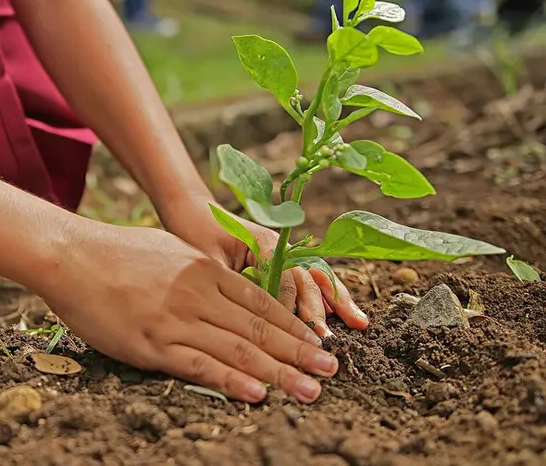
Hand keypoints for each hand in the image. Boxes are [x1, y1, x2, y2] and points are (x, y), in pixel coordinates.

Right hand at [37, 223, 339, 402]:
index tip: (318, 343)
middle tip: (330, 371)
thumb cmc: (115, 252)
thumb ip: (200, 271)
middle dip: (299, 352)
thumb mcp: (169, 250)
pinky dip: (231, 381)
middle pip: (259, 329)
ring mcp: (175, 319)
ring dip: (279, 372)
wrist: (70, 255)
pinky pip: (199, 365)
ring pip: (238, 350)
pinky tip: (257, 393)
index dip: (294, 326)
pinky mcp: (151, 343)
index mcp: (204, 269)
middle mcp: (198, 294)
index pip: (261, 303)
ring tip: (310, 390)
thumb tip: (225, 286)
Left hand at [158, 194, 368, 337]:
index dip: (288, 309)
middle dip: (318, 310)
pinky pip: (310, 278)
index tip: (292, 335)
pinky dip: (328, 295)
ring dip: (336, 301)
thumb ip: (230, 284)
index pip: (284, 280)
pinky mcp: (282, 261)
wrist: (193, 212)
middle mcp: (280, 247)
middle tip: (326, 339)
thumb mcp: (208, 261)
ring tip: (359, 324)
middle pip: (306, 279)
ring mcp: (285, 253)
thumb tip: (246, 318)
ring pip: (316, 278)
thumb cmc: (195, 235)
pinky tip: (345, 313)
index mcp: (264, 243)